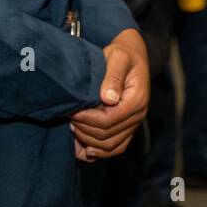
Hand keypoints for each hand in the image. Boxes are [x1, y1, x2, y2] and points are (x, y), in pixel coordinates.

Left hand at [71, 28, 149, 161]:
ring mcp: (134, 124)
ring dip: (88, 141)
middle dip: (84, 130)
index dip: (88, 119)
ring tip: (74, 127)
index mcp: (136, 100)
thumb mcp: (118, 57)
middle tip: (69, 117)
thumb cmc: (123, 54)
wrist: (133, 57)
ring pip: (110, 146)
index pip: (109, 120)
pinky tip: (82, 147)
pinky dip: (98, 152)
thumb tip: (108, 99)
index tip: (72, 110)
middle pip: (107, 136)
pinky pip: (114, 148)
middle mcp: (138, 116)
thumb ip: (113, 76)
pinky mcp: (128, 128)